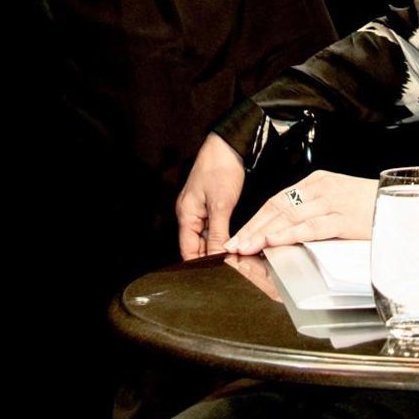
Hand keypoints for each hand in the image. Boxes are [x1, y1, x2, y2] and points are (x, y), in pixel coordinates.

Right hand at [177, 133, 245, 259]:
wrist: (228, 144)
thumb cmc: (220, 167)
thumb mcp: (221, 204)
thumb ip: (218, 233)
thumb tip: (218, 257)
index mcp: (186, 214)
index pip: (188, 251)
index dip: (201, 264)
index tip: (217, 273)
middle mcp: (190, 214)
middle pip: (197, 246)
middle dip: (211, 257)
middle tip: (229, 266)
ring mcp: (200, 209)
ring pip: (207, 237)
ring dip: (218, 246)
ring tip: (232, 256)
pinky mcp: (211, 204)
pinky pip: (213, 227)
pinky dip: (222, 235)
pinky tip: (232, 241)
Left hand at [225, 170, 376, 254]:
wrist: (402, 204)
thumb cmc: (371, 206)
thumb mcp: (339, 200)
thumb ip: (315, 209)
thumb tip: (288, 227)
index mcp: (318, 182)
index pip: (278, 200)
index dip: (256, 219)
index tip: (240, 235)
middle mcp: (321, 188)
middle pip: (278, 207)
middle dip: (254, 227)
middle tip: (234, 244)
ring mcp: (332, 202)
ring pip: (290, 217)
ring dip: (264, 233)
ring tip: (247, 246)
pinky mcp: (344, 218)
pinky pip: (312, 226)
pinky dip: (290, 234)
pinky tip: (274, 242)